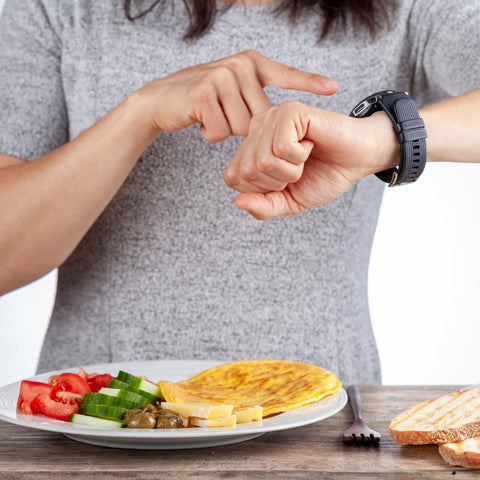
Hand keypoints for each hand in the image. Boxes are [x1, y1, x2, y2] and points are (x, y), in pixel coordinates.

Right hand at [132, 50, 337, 142]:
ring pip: (241, 128)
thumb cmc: (203, 99)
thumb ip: (255, 100)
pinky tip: (199, 119)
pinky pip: (221, 131)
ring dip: (224, 130)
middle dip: (242, 127)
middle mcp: (239, 65)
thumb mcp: (232, 92)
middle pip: (260, 118)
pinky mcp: (203, 93)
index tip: (334, 88)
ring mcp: (221, 76)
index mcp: (251, 63)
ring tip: (210, 115)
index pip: (285, 75)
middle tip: (221, 114)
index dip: (309, 82)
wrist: (161, 99)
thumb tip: (275, 122)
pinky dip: (210, 133)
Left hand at [224, 101, 398, 218]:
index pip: (233, 178)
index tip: (285, 179)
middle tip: (298, 168)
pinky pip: (282, 147)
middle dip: (277, 181)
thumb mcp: (289, 201)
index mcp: (251, 147)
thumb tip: (238, 202)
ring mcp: (272, 117)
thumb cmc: (324, 176)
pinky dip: (300, 156)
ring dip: (291, 170)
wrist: (358, 160)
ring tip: (305, 156)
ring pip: (264, 160)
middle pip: (246, 171)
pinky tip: (310, 144)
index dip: (262, 190)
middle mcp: (257, 128)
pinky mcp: (291, 111)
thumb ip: (263, 206)